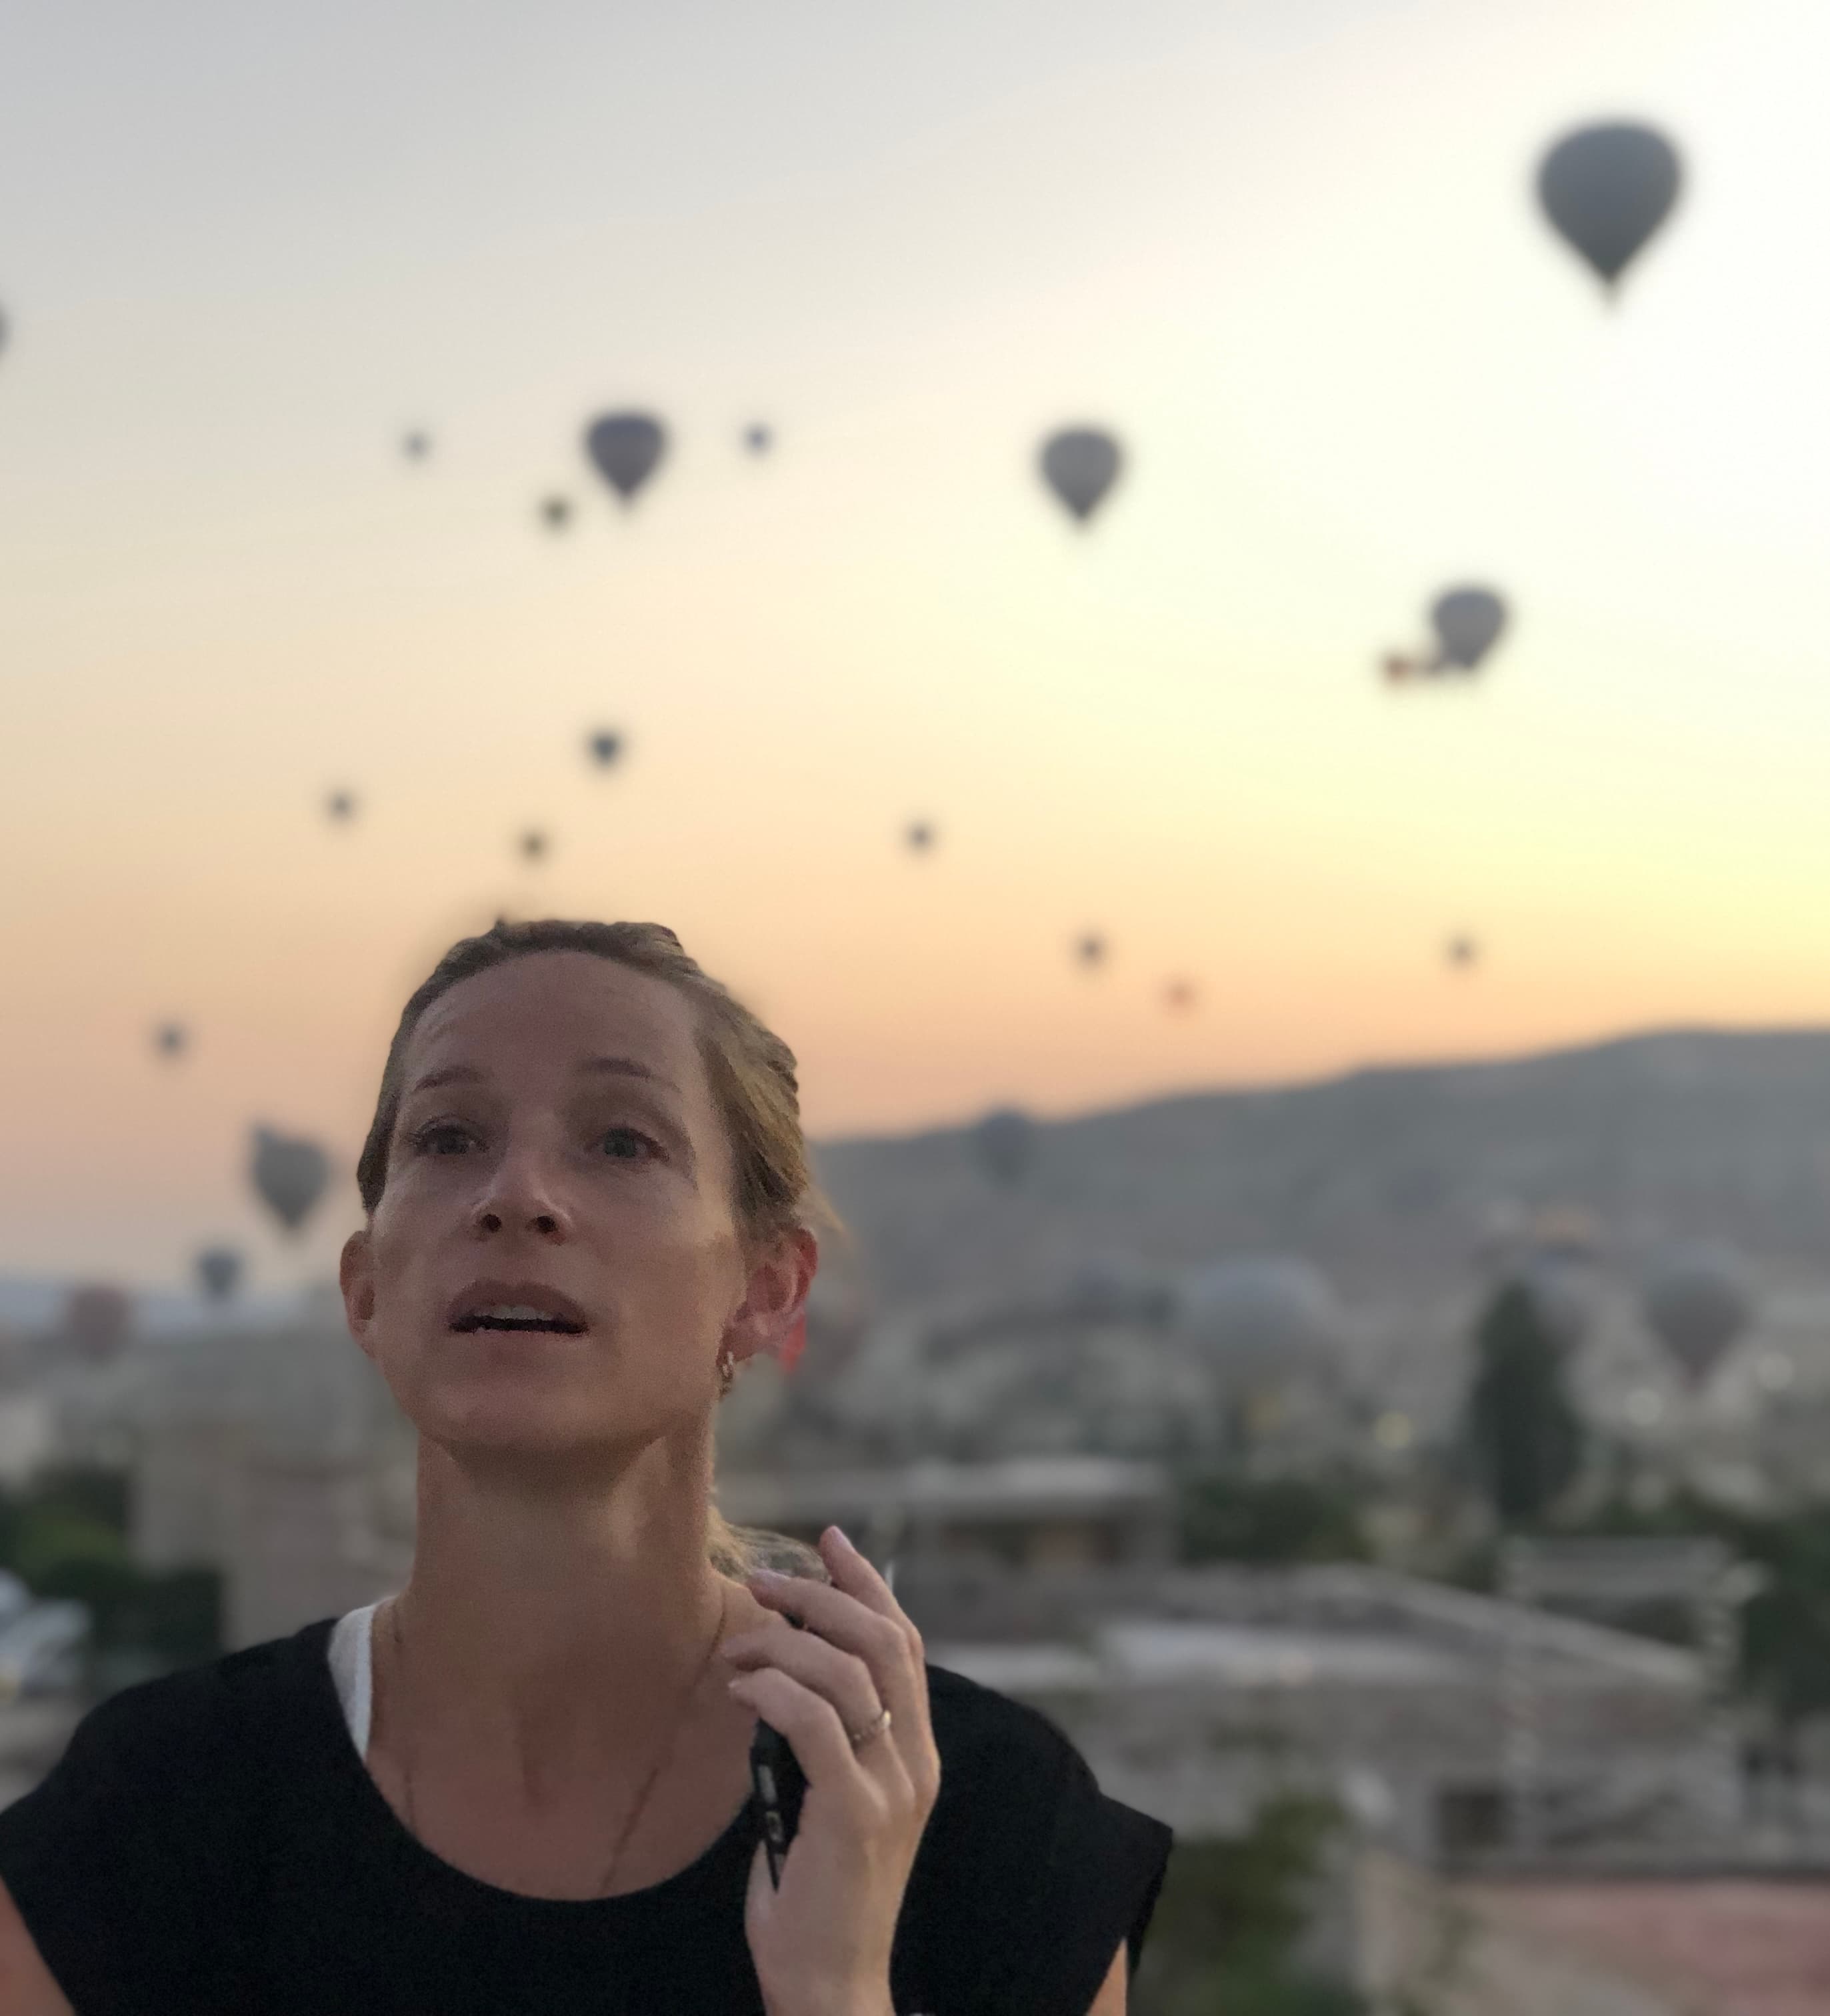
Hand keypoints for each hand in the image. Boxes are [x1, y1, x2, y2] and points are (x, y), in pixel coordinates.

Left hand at [720, 1526, 940, 2015]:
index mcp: (916, 1755)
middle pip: (883, 1642)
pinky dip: (774, 1691)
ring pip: (847, 1673)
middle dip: (822, 1596)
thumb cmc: (814, 1895)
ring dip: (785, 1643)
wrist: (831, 1984)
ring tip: (737, 1649)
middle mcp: (915, 1762)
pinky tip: (741, 1691)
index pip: (904, 1645)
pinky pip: (814, 1723)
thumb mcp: (826, 1802)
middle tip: (764, 1580)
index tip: (831, 1542)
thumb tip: (780, 1678)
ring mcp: (890, 1788)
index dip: (869, 1585)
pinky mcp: (853, 1814)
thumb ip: (822, 1743)